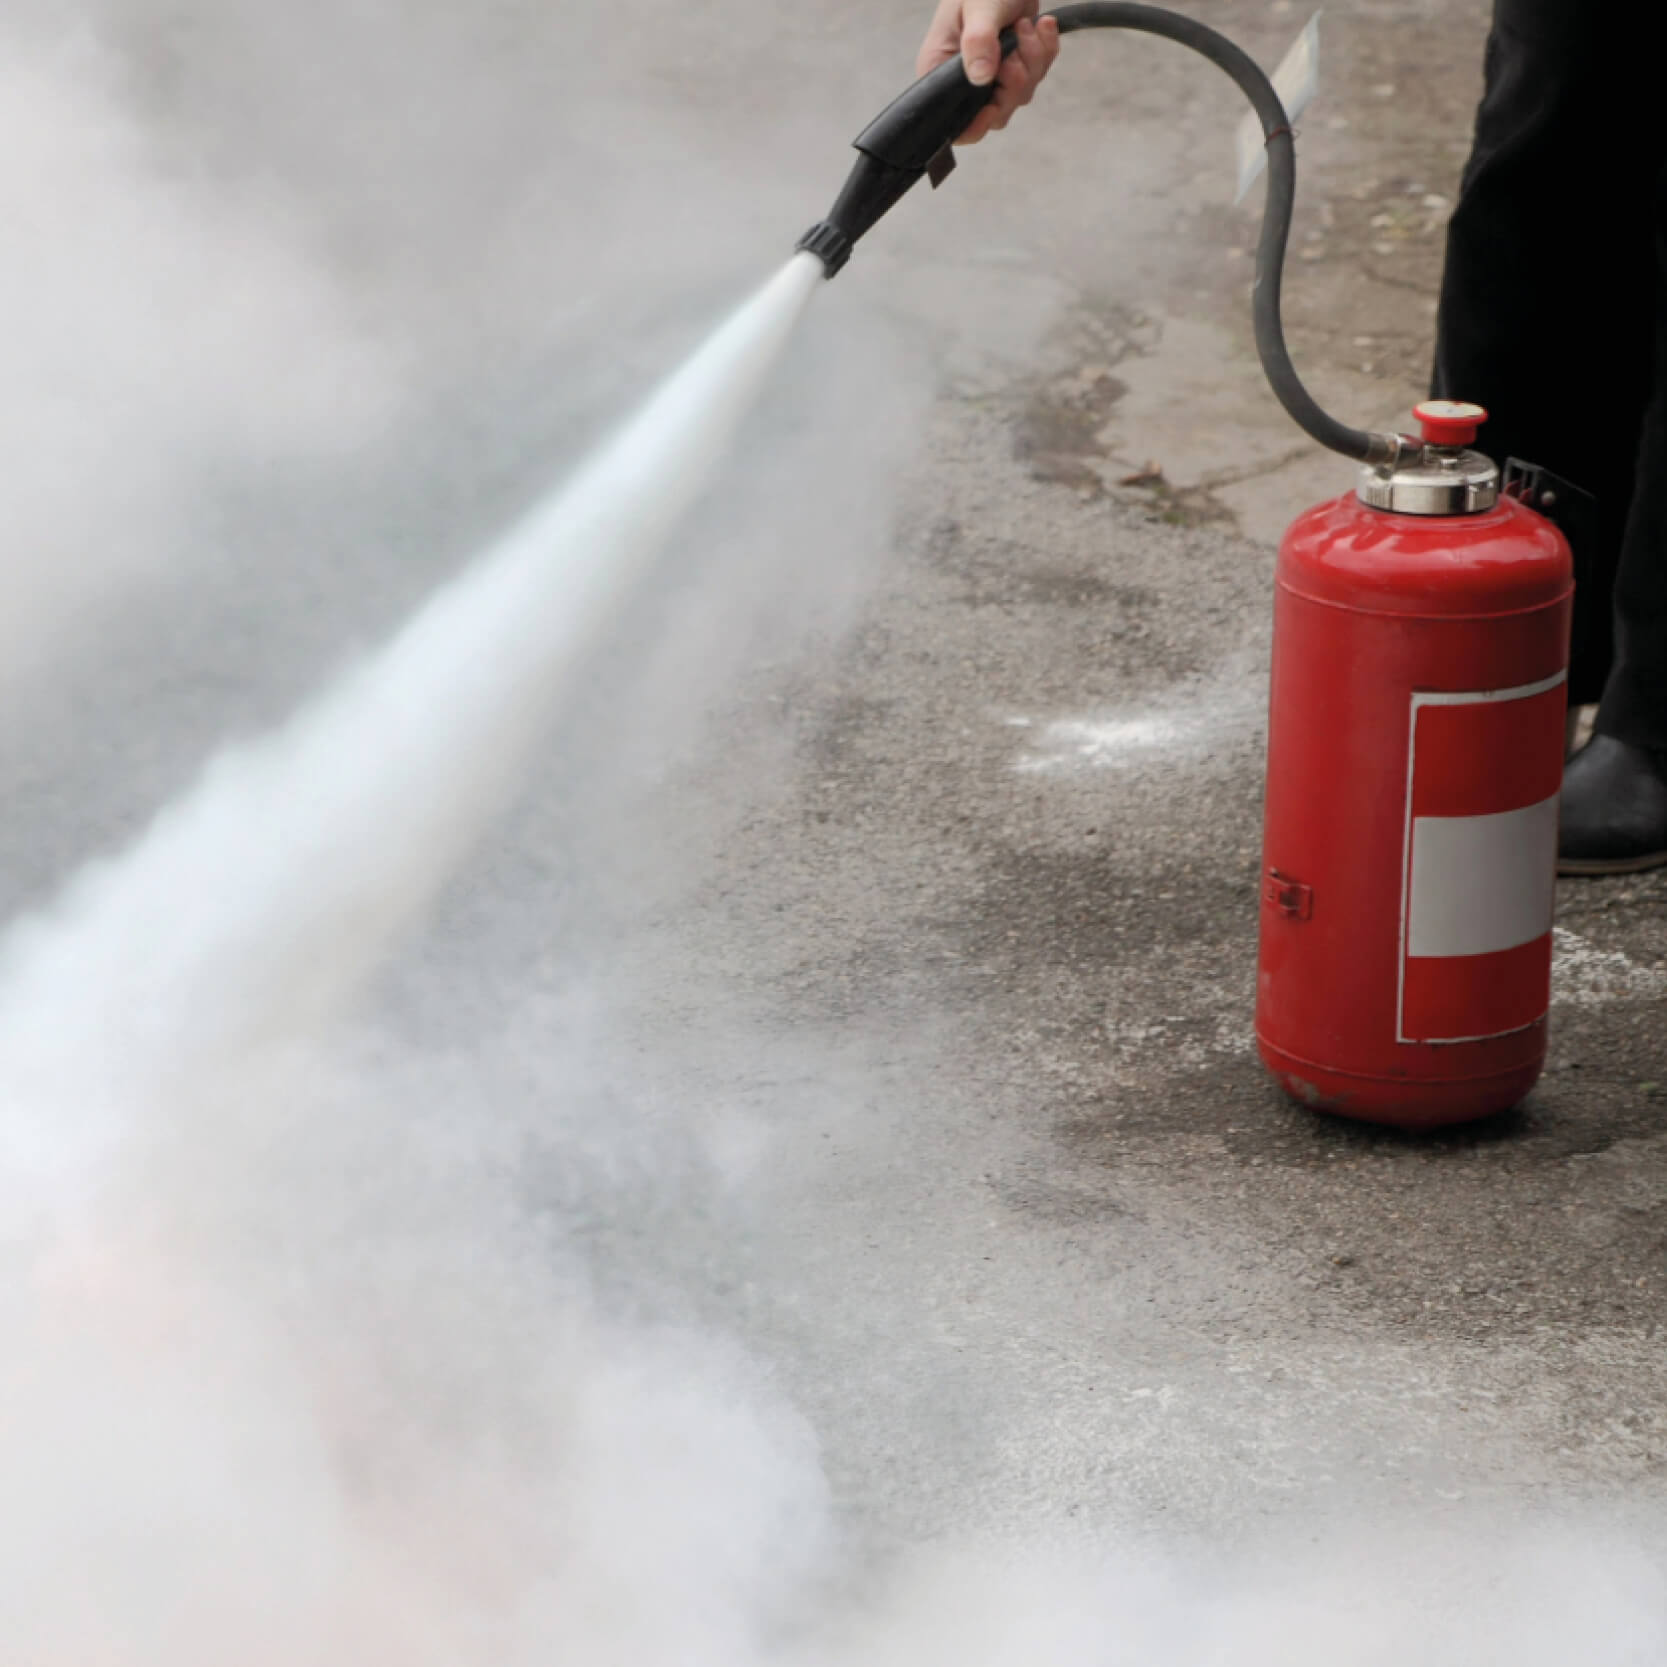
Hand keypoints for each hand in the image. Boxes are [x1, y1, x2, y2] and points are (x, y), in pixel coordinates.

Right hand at [915, 0, 1061, 143]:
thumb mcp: (978, 6)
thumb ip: (978, 39)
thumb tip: (981, 77)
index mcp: (940, 71)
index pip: (955, 123)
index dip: (976, 124)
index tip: (994, 104)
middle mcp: (964, 81)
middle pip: (996, 113)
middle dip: (1015, 80)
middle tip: (1015, 40)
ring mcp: (991, 77)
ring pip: (1020, 94)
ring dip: (1032, 58)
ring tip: (1024, 24)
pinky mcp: (1014, 67)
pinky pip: (1037, 75)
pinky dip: (1045, 50)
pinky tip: (1040, 25)